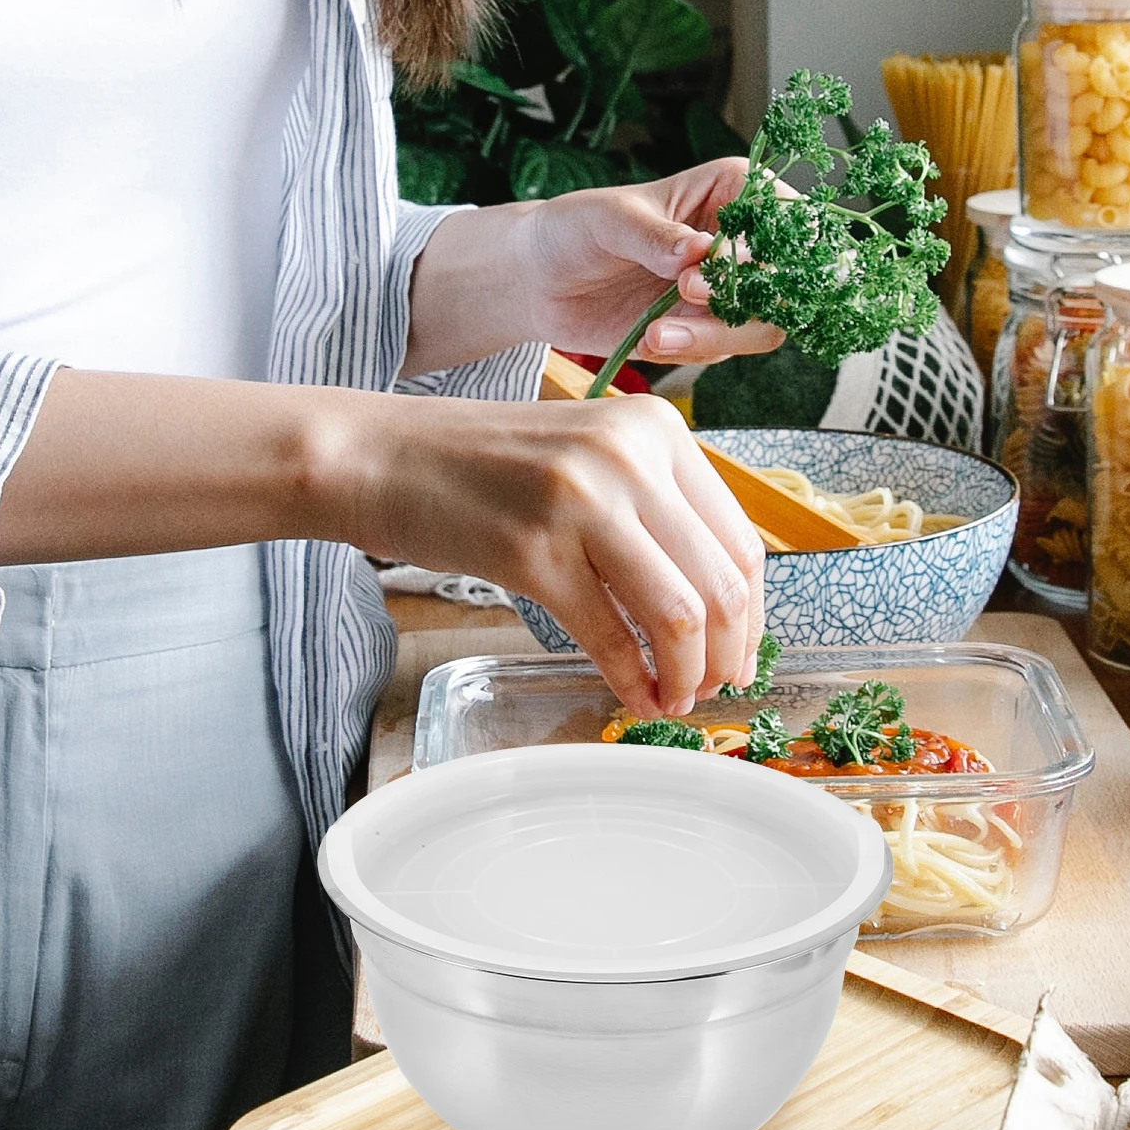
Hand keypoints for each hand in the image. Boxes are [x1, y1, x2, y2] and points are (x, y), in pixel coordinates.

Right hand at [0, 369, 763, 716]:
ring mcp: (581, 499)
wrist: (379, 456)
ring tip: (671, 698)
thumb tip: (714, 606)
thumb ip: (651, 510)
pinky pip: (607, 633)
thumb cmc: (480, 468)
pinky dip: (627, 678)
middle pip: (719, 583)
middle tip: (710, 691)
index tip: (737, 655)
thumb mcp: (586, 461)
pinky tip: (628, 696)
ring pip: (678, 612)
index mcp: (655, 430)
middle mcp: (629, 455)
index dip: (750, 615)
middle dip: (724, 654)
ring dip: (683, 673)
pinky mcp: (531, 548)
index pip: (739, 540)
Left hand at [518, 160, 786, 365]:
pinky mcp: (706, 332)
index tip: (719, 261)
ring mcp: (727, 292)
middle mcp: (741, 242)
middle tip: (685, 291)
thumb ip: (657, 236)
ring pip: (762, 324)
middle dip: (743, 295)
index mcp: (732, 192)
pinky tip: (649, 340)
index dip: (767, 244)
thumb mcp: (611, 220)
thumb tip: (702, 252)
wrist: (540, 281)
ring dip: (716, 334)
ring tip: (658, 332)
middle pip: (787, 280)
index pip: (785, 217)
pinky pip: (721, 350)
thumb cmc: (576, 228)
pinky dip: (690, 351)